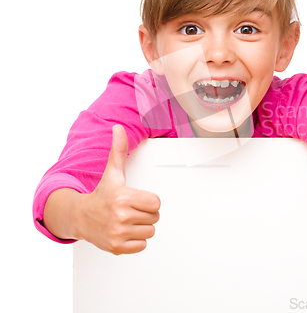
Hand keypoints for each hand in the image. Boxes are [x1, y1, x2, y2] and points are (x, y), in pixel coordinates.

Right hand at [74, 124, 160, 254]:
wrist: (80, 217)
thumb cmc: (101, 194)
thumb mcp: (112, 172)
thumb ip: (119, 150)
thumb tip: (118, 128)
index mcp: (123, 197)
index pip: (156, 203)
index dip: (149, 200)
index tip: (136, 198)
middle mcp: (120, 217)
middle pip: (154, 218)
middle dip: (145, 213)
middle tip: (130, 209)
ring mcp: (118, 234)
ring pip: (150, 232)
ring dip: (141, 227)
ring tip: (127, 219)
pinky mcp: (117, 247)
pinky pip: (142, 245)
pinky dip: (136, 240)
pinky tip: (124, 231)